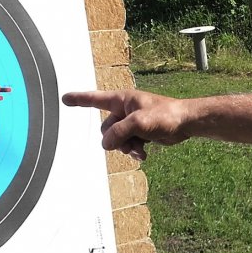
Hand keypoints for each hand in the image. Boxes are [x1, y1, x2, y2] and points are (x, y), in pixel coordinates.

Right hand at [61, 89, 188, 159]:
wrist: (186, 123)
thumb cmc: (166, 115)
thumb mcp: (138, 122)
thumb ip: (118, 132)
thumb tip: (106, 144)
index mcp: (122, 100)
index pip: (95, 99)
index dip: (79, 99)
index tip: (64, 98)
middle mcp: (125, 110)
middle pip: (106, 129)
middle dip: (116, 139)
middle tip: (131, 140)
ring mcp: (132, 122)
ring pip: (117, 140)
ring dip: (126, 147)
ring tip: (140, 147)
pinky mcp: (140, 133)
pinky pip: (128, 145)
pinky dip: (134, 151)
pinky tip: (144, 154)